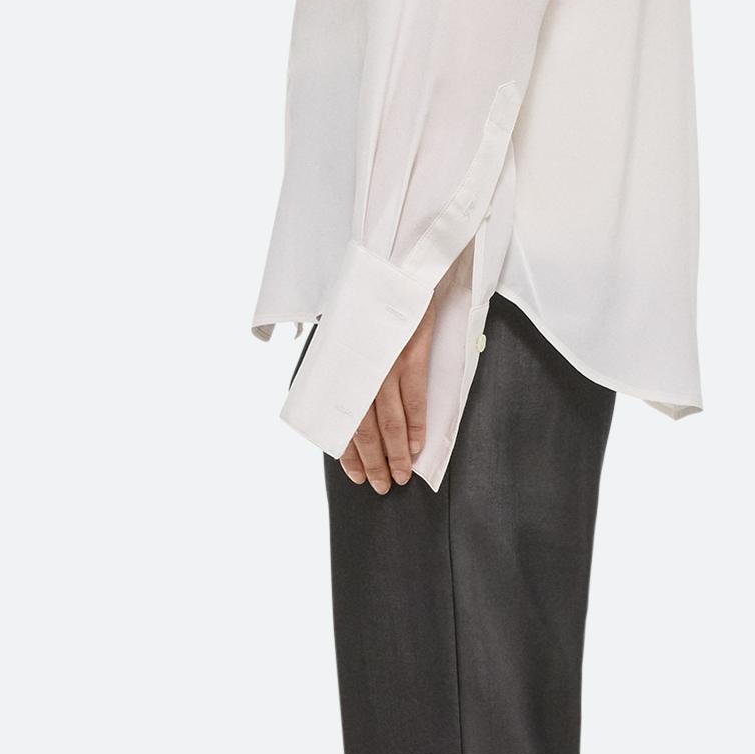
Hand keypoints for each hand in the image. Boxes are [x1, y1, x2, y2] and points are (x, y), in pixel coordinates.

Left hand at [341, 291, 439, 491]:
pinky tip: (414, 447)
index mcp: (339, 367)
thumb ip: (344, 366)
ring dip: (394, 454)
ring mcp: (383, 365)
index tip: (356, 475)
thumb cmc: (368, 300)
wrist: (394, 267)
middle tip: (382, 486)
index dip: (348, 453)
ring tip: (401, 475)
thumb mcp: (343, 333)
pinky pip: (414, 400)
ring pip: (389, 422)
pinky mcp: (409, 356)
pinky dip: (415, 427)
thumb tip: (347, 401)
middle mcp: (358, 371)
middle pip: (364, 429)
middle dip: (373, 462)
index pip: (341, 421)